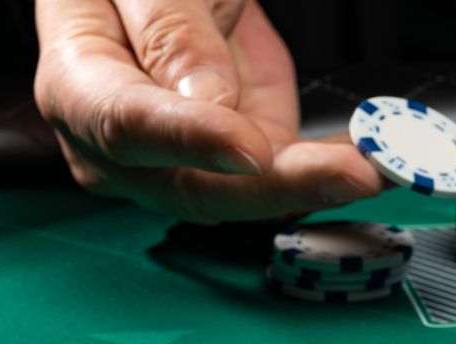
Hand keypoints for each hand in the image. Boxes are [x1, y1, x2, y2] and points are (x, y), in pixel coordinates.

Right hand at [33, 0, 383, 221]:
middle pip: (198, 187)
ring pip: (250, 197)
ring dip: (318, 187)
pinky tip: (375, 162)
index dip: (192, 142)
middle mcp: (122, 147)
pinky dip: (330, 174)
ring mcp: (183, 164)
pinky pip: (285, 181)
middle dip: (282, 185)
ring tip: (377, 166)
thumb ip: (170, 33)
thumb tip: (208, 105)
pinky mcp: (237, 164)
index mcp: (79, 85)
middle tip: (351, 173)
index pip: (127, 126)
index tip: (251, 149)